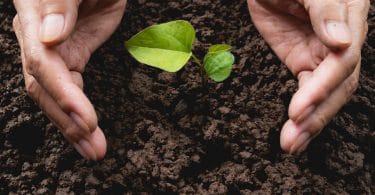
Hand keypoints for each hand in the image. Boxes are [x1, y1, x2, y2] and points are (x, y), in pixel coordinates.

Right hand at [13, 0, 126, 159]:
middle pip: (47, 89)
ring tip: (94, 149)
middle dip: (69, 122)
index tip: (86, 120)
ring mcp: (55, 52)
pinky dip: (79, 110)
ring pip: (58, 95)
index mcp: (35, 20)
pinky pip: (71, 88)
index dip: (64, 96)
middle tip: (94, 148)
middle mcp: (39, 41)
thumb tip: (50, 37)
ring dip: (75, 125)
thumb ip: (59, 4)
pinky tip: (86, 130)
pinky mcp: (72, 56)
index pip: (43, 66)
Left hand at [248, 0, 368, 153]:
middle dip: (316, 115)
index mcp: (349, 18)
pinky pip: (307, 90)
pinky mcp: (304, 60)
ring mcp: (322, 54)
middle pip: (337, 85)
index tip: (298, 109)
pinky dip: (301, 112)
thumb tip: (342, 42)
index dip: (322, 87)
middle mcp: (341, 42)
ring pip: (324, 94)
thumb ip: (326, 9)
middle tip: (292, 139)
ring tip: (290, 144)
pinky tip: (294, 132)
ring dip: (308, 122)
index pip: (342, 61)